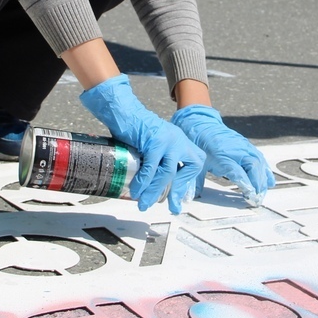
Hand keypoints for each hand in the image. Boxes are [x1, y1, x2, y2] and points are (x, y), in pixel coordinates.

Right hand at [80, 75, 204, 213]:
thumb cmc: (133, 128)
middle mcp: (178, 139)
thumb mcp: (152, 144)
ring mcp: (169, 139)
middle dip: (177, 191)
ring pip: (169, 172)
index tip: (178, 194)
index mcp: (180, 140)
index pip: (195, 163)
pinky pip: (152, 167)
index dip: (187, 180)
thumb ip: (158, 160)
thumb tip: (152, 184)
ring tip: (145, 203)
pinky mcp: (155, 141)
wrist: (123, 111)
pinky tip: (137, 190)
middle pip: (188, 168)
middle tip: (171, 207)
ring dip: (156, 191)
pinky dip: (144, 182)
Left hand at [172, 105, 273, 205]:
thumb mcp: (197, 162)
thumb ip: (196, 181)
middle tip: (257, 199)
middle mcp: (235, 149)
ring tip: (263, 192)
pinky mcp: (246, 145)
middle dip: (258, 184)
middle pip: (253, 166)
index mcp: (222, 154)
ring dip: (263, 178)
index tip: (249, 195)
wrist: (202, 124)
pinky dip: (265, 170)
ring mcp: (243, 146)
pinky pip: (260, 158)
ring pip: (258, 162)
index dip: (245, 183)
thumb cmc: (199, 143)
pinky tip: (269, 181)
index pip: (238, 172)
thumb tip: (194, 196)